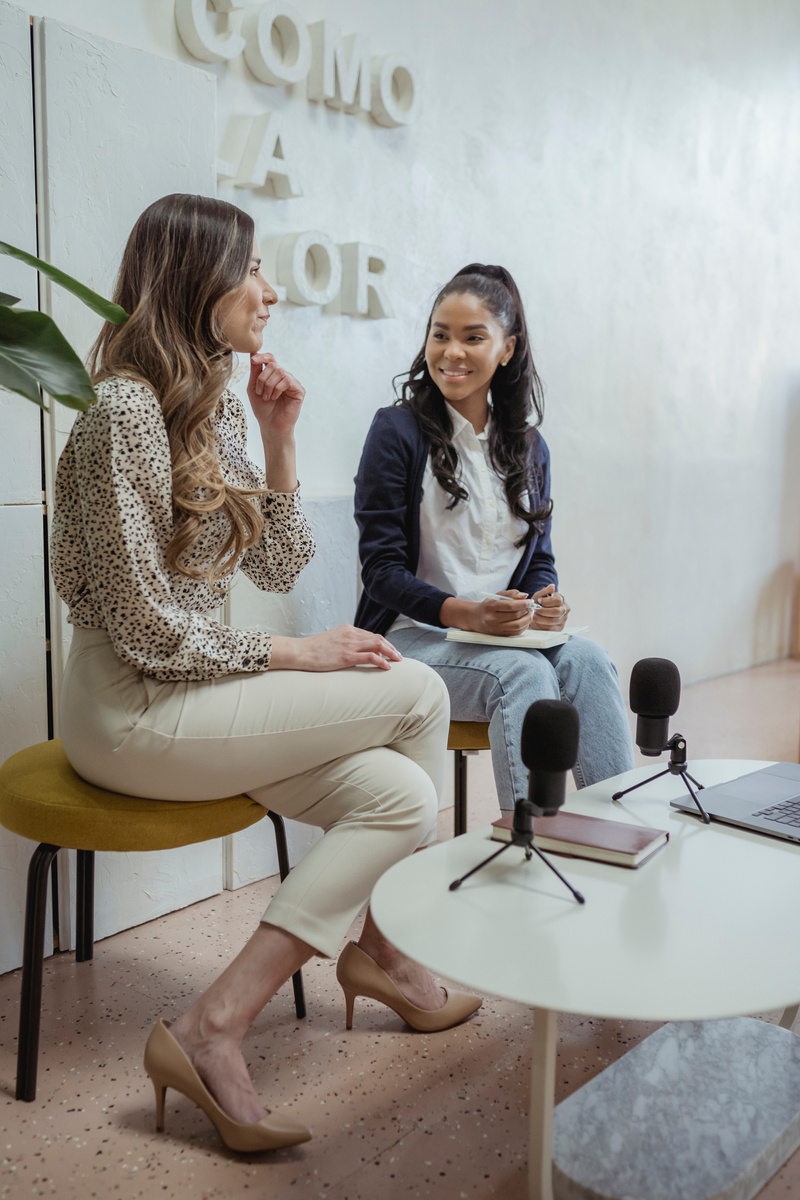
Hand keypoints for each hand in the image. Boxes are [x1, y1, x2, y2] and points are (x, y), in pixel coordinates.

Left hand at [248, 353, 304, 439]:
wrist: (270, 425)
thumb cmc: (262, 409)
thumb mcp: (254, 388)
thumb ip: (255, 372)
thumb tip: (253, 353)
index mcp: (274, 375)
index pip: (271, 358)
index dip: (262, 356)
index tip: (253, 359)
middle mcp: (284, 377)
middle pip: (273, 365)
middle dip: (263, 379)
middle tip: (261, 393)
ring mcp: (293, 383)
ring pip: (279, 372)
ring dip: (269, 386)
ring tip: (268, 398)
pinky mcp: (299, 390)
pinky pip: (287, 380)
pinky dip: (277, 389)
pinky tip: (275, 398)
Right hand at [270, 625, 402, 671]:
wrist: (300, 652)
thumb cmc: (313, 650)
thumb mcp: (331, 641)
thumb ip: (345, 643)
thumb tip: (356, 653)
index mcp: (348, 629)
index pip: (371, 634)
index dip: (383, 643)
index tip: (390, 651)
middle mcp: (351, 634)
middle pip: (378, 638)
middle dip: (391, 647)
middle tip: (399, 657)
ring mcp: (349, 645)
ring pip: (378, 645)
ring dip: (390, 653)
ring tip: (397, 661)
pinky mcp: (346, 656)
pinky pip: (370, 657)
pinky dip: (381, 661)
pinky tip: (386, 667)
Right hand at [474, 590, 531, 636]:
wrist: (475, 618)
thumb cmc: (488, 605)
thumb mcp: (497, 596)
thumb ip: (511, 594)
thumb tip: (525, 596)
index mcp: (490, 606)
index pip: (511, 605)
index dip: (524, 604)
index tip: (530, 601)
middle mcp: (492, 618)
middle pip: (515, 616)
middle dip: (527, 611)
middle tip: (531, 607)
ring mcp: (495, 628)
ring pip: (517, 625)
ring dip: (527, 619)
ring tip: (529, 614)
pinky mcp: (499, 635)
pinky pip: (516, 632)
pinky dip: (524, 626)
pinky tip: (525, 621)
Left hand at [529, 584, 569, 631]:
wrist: (538, 610)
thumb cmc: (540, 602)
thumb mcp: (540, 595)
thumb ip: (545, 591)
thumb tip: (552, 586)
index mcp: (562, 600)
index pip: (558, 601)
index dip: (547, 601)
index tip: (538, 601)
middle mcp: (565, 610)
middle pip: (556, 612)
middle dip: (543, 611)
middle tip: (535, 610)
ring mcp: (563, 620)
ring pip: (552, 621)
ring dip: (540, 619)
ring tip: (533, 616)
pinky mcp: (558, 629)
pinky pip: (550, 629)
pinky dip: (541, 626)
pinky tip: (536, 622)